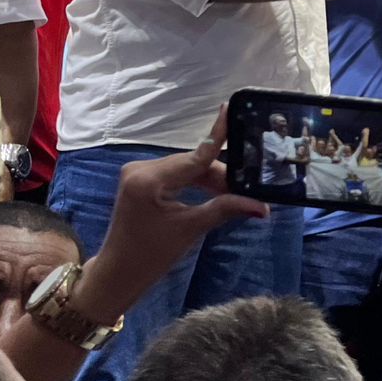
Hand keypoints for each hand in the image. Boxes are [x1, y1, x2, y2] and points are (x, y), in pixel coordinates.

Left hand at [74, 106, 268, 320]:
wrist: (119, 272)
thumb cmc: (151, 255)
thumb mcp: (191, 229)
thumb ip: (226, 209)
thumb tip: (262, 206)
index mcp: (150, 179)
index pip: (195, 156)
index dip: (217, 134)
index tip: (229, 109)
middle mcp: (141, 168)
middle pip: (193, 163)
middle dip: (222, 175)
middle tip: (249, 190)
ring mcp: (139, 172)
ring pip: (187, 168)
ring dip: (210, 180)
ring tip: (235, 195)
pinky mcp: (141, 179)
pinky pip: (177, 174)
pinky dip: (196, 183)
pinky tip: (215, 192)